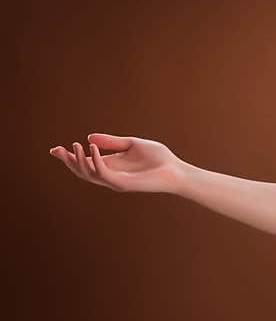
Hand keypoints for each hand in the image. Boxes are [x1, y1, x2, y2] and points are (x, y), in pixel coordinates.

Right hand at [49, 133, 186, 193]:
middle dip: (69, 161)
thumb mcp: (132, 144)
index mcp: (112, 165)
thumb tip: (90, 137)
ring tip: (74, 145)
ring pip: (89, 174)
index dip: (70, 157)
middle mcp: (111, 175)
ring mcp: (116, 181)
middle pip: (82, 171)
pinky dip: (95, 161)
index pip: (86, 162)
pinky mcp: (123, 183)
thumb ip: (112, 142)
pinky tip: (91, 147)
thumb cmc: (159, 158)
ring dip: (79, 161)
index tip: (54, 149)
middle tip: (57, 150)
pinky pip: (103, 173)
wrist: (176, 170)